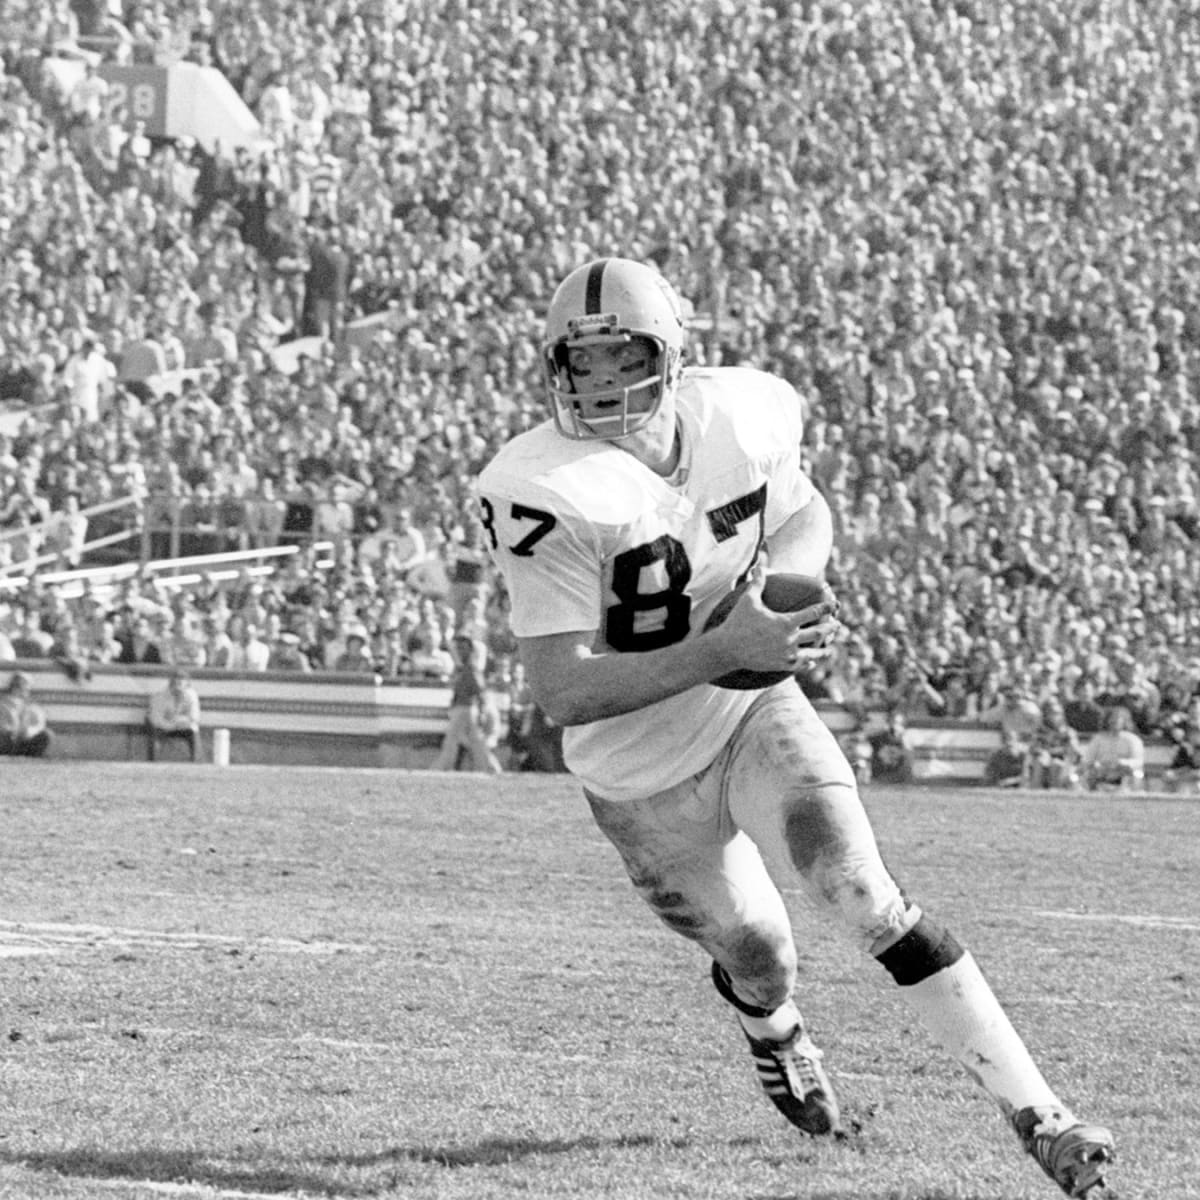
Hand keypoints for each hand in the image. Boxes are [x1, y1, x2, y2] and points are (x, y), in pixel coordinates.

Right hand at [707, 563, 838, 675]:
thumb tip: (759, 565)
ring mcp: (785, 653)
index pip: (812, 612)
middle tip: (837, 625)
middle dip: (829, 628)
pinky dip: (807, 663)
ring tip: (830, 649)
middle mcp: (789, 638)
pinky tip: (811, 662)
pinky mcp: (779, 665)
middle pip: (817, 633)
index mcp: (785, 621)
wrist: (726, 648)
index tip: (834, 605)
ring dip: (823, 651)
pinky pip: (798, 666)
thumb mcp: (748, 600)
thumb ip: (757, 582)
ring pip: (811, 653)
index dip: (825, 608)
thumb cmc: (737, 622)